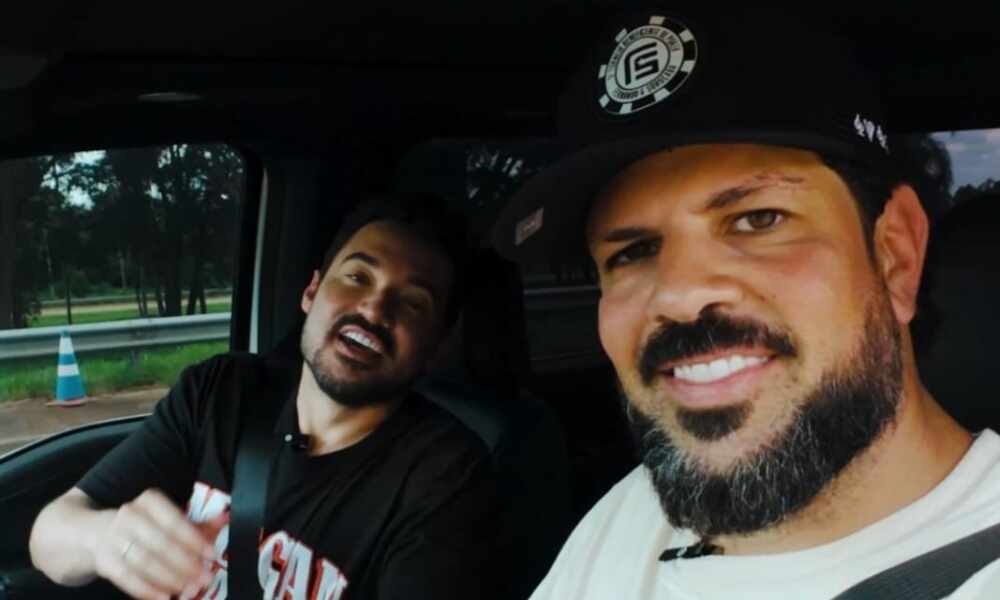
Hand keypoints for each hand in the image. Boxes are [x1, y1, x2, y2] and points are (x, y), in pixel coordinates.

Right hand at [92, 489, 225, 599]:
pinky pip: (127, 577)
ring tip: (187, 588)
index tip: (211, 554)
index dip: (194, 539)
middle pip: (161, 543)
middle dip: (185, 563)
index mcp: (149, 501)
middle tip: (203, 577)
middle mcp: (130, 515)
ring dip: (169, 578)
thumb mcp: (168, 519)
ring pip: (145, 561)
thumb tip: (226, 518)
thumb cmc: (142, 526)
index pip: (174, 521)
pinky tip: (163, 597)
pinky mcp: (104, 560)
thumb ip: (197, 524)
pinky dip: (147, 589)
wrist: (94, 533)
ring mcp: (113, 538)